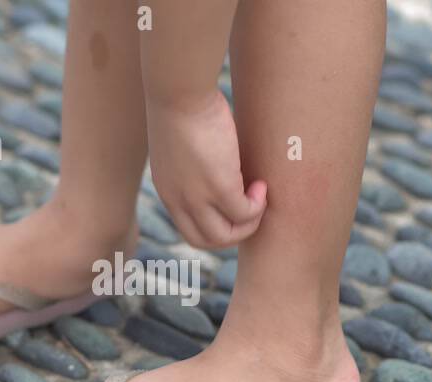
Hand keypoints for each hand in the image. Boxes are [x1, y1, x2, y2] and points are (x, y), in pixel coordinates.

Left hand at [146, 90, 266, 249]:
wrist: (179, 91)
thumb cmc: (181, 105)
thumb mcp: (182, 144)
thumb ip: (195, 162)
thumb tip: (218, 161)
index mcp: (168, 191)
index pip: (190, 230)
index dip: (215, 226)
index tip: (231, 207)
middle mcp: (179, 200)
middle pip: (206, 240)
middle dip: (233, 232)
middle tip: (251, 208)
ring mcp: (198, 197)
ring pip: (225, 235)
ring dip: (248, 223)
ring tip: (259, 196)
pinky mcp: (219, 185)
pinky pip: (244, 212)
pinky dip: (257, 204)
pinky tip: (262, 184)